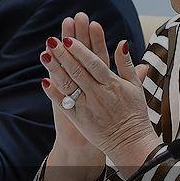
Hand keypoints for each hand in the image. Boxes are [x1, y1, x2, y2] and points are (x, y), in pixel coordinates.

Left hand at [41, 16, 160, 178]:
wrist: (130, 142)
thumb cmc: (134, 112)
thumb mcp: (135, 86)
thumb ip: (126, 64)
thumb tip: (122, 42)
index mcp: (111, 84)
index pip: (94, 63)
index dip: (81, 50)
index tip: (69, 38)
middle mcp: (97, 94)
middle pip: (77, 71)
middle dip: (64, 55)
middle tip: (52, 40)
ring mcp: (86, 106)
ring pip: (68, 85)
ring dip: (55, 69)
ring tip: (44, 54)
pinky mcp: (79, 119)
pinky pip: (64, 104)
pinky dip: (54, 93)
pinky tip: (45, 81)